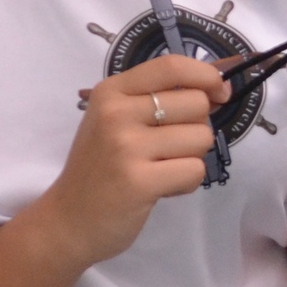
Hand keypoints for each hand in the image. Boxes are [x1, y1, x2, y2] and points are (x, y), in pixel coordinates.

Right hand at [36, 53, 229, 267]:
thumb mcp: (118, 121)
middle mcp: (117, 113)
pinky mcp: (139, 181)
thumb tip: (218, 88)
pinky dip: (187, 182)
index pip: (172, 66)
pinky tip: (161, 187)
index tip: (219, 93)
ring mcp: (127, 147)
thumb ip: (160, 99)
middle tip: (169, 148)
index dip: (206, 76)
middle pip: (197, 103)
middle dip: (196, 127)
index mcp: (111, 92)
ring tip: (161, 169)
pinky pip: (195, 170)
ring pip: (202, 137)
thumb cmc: (100, 167)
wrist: (68, 220)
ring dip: (191, 157)